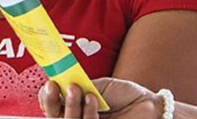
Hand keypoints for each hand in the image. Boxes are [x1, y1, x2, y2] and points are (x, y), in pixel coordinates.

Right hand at [40, 79, 160, 117]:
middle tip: (56, 87)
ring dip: (70, 106)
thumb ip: (80, 86)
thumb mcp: (99, 86)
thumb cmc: (125, 95)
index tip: (50, 83)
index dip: (47, 98)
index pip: (52, 106)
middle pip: (55, 118)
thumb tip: (59, 82)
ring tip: (77, 88)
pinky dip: (87, 112)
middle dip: (53, 103)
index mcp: (75, 106)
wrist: (149, 106)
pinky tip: (93, 98)